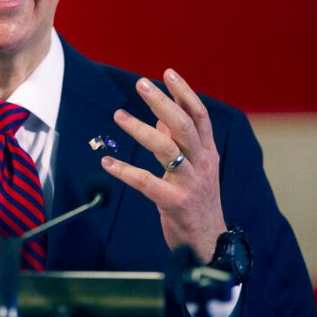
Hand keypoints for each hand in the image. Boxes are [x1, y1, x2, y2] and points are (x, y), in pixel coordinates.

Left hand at [101, 69, 225, 262]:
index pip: (199, 116)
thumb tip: (161, 116)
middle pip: (184, 125)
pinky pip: (146, 182)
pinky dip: (124, 170)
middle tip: (141, 84)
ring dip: (139, 129)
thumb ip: (180, 142)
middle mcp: (202, 164)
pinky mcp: (175, 202)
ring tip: (118, 115)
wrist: (209, 243)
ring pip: (166, 148)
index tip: (168, 73)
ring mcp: (190, 183)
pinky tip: (107, 162)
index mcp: (208, 153)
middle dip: (162, 101)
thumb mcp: (196, 169)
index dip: (184, 92)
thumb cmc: (198, 202)